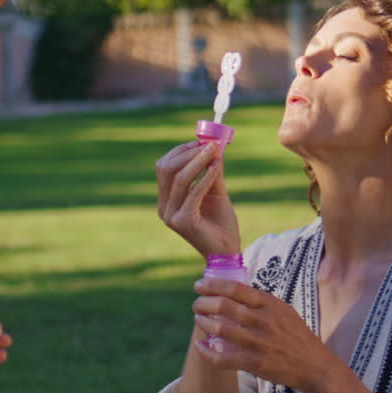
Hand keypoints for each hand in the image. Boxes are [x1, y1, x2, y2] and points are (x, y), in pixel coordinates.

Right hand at [155, 141, 240, 256]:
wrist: (227, 251)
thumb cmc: (220, 223)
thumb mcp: (216, 191)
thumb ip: (211, 171)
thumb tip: (213, 145)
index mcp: (166, 200)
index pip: (164, 167)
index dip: (181, 151)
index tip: (201, 141)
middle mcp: (164, 207)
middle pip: (165, 169)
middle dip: (187, 153)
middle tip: (209, 144)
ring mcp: (171, 216)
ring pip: (179, 178)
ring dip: (198, 160)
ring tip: (215, 151)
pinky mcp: (184, 221)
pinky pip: (194, 192)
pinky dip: (206, 176)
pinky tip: (217, 167)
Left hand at [189, 279, 331, 392]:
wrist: (314, 366)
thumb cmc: (296, 336)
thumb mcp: (283, 310)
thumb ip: (261, 301)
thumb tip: (232, 291)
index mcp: (270, 304)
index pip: (234, 288)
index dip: (212, 285)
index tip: (199, 286)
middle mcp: (264, 320)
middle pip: (223, 306)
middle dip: (203, 303)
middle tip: (196, 305)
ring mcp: (259, 342)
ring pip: (220, 329)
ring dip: (203, 324)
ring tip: (198, 320)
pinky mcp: (256, 363)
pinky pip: (223, 358)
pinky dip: (207, 352)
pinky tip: (200, 346)